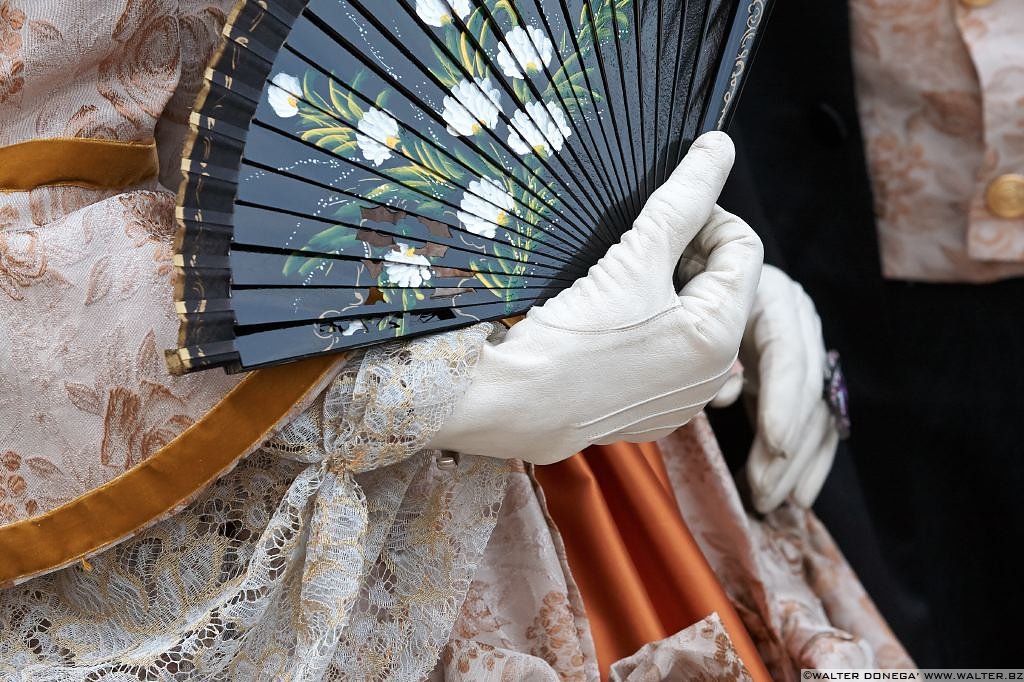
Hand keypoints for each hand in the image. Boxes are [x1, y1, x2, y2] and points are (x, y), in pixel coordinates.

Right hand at [429, 132, 763, 464]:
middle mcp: (713, 374)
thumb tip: (720, 146)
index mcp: (720, 336)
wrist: (515, 406)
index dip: (707, 217)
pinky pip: (670, 351)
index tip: (663, 213)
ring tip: (618, 284)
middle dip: (686, 255)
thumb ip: (683, 199)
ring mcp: (683, 397)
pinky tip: (612, 323)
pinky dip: (650, 327)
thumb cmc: (572, 338)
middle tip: (636, 248)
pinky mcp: (654, 410)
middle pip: (720, 284)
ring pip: (694, 317)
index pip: (743, 249)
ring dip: (667, 289)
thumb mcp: (633, 257)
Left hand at [711, 265, 838, 511]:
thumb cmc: (678, 288)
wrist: (687, 267)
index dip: (784, 401)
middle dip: (787, 448)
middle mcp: (799, 321)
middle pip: (808, 391)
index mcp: (774, 298)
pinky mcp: (795, 374)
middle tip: (763, 491)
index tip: (773, 443)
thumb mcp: (691, 307)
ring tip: (776, 501)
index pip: (789, 355)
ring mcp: (803, 348)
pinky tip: (797, 493)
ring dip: (797, 463)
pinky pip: (812, 420)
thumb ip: (709, 348)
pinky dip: (805, 458)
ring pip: (816, 412)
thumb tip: (727, 393)